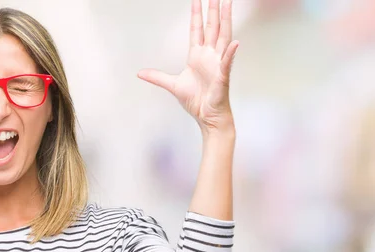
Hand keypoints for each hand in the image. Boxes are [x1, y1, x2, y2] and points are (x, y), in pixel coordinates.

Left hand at [138, 0, 238, 134]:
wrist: (207, 117)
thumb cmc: (197, 101)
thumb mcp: (172, 85)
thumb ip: (157, 77)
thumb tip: (140, 73)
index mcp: (198, 56)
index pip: (197, 29)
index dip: (197, 14)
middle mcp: (210, 56)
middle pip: (212, 27)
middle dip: (213, 10)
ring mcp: (218, 64)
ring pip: (223, 37)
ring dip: (225, 21)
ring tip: (227, 4)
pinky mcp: (222, 77)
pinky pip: (227, 62)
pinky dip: (230, 53)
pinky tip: (235, 43)